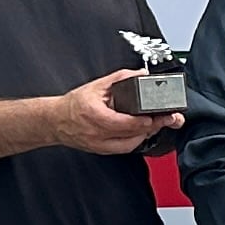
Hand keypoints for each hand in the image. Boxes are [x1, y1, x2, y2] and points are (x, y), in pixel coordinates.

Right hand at [46, 70, 168, 155]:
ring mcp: (100, 145)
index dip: (146, 121)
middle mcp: (98, 133)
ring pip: (131, 144)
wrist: (56, 121)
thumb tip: (140, 74)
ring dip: (146, 134)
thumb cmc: (73, 105)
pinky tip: (142, 131)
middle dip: (153, 126)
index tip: (160, 116)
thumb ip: (120, 78)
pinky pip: (125, 148)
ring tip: (157, 123)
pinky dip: (136, 139)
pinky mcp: (103, 151)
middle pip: (132, 134)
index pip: (126, 123)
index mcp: (95, 115)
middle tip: (168, 119)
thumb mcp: (97, 86)